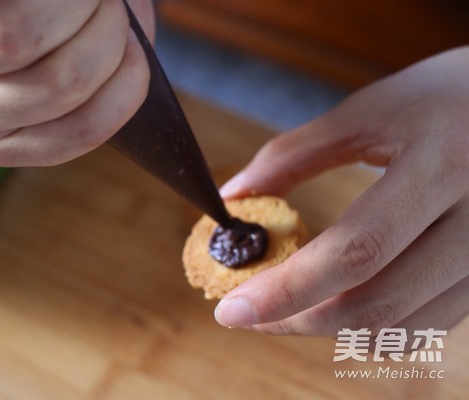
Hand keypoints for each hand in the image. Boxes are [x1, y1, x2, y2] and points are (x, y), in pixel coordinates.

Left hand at [0, 0, 153, 165]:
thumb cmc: (38, 26)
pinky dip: (48, 0)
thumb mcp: (71, 64)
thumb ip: (93, 77)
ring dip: (75, 10)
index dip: (126, 86)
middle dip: (105, 38)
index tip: (136, 53)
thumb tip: (126, 66)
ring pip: (14, 43)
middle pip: (55, 85)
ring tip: (91, 0)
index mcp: (2, 141)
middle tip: (113, 13)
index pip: (81, 131)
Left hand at [215, 46, 468, 335]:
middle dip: (298, 320)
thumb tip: (234, 197)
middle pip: (377, 303)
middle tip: (249, 314)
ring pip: (401, 326)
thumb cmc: (443, 97)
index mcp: (441, 166)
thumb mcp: (368, 112)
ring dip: (331, 328)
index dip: (288, 289)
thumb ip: (294, 155)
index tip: (232, 310)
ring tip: (287, 307)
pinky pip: (426, 323)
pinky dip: (371, 325)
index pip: (356, 250)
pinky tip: (337, 303)